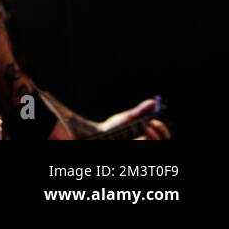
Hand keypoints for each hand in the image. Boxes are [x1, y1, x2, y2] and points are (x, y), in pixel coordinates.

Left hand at [47, 97, 170, 139]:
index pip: (163, 139)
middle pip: (162, 144)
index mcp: (144, 139)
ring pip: (152, 145)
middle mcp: (141, 144)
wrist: (91, 137)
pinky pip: (140, 146)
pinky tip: (135, 135)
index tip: (156, 121)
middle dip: (161, 134)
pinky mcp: (128, 151)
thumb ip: (140, 112)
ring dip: (152, 138)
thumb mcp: (126, 119)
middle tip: (152, 124)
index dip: (163, 131)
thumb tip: (153, 102)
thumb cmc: (109, 130)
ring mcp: (134, 148)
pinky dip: (141, 141)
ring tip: (144, 128)